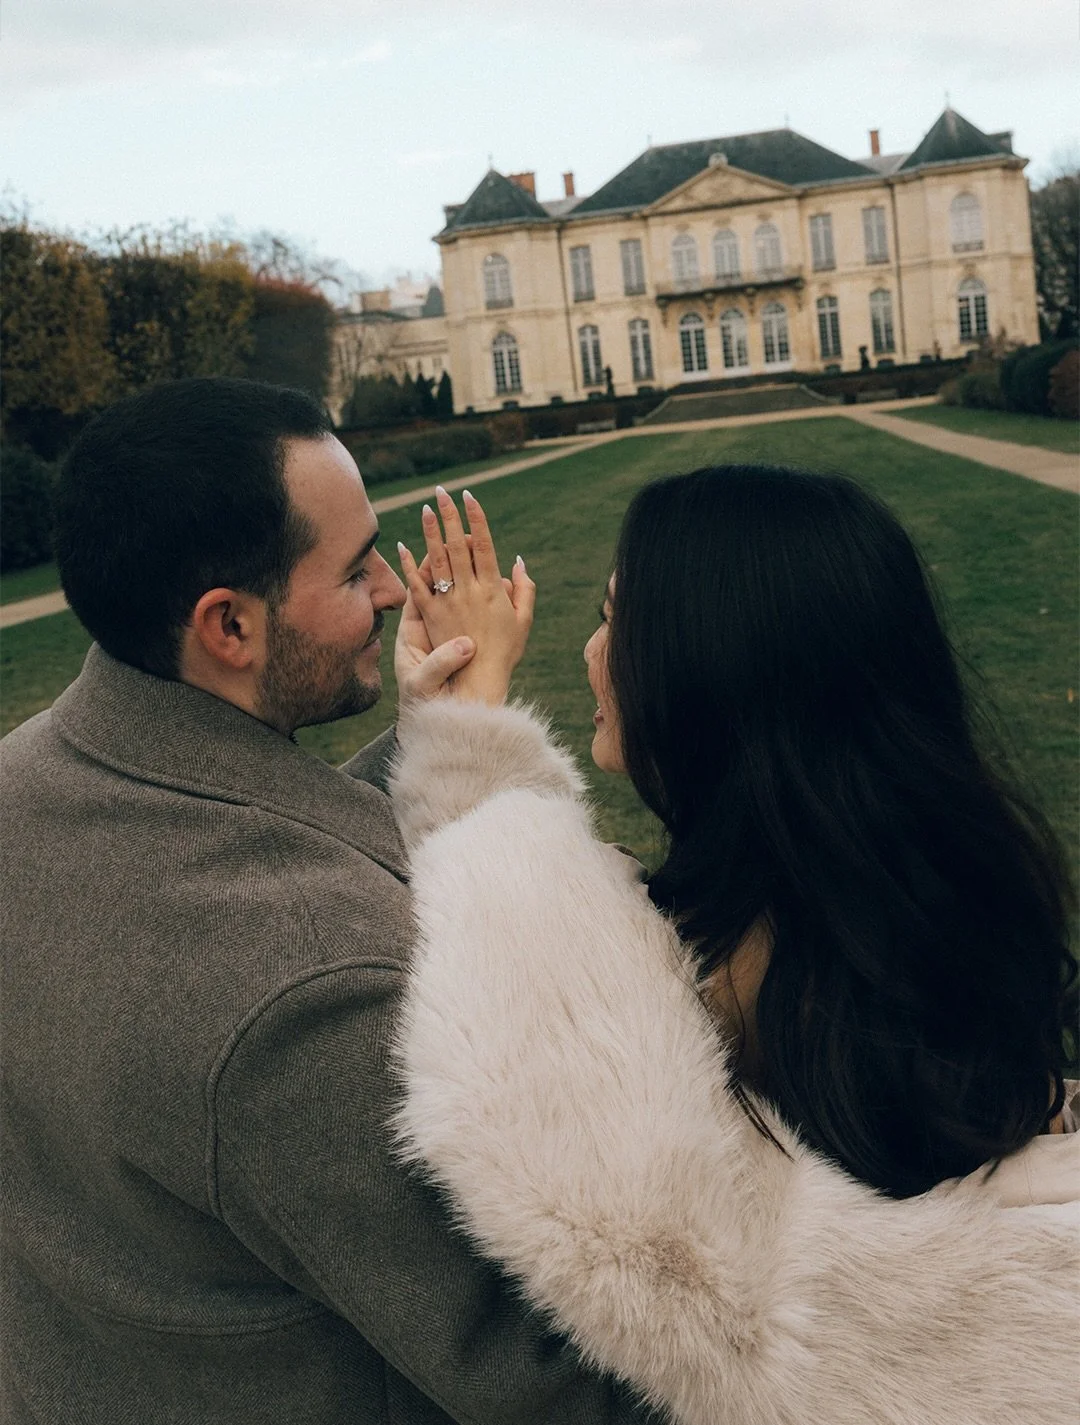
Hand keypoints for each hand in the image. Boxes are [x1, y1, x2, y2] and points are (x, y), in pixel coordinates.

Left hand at [397, 487, 534, 705]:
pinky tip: (402, 546)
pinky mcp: (430, 617)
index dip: (476, 520)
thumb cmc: (504, 655)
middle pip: (458, 547)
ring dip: (431, 533)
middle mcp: (469, 593)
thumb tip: (518, 561)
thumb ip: (524, 590)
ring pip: (437, 562)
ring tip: (425, 510)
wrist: (476, 685)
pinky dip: (409, 566)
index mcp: (493, 591)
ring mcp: (447, 604)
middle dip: (450, 517)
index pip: (484, 547)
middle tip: (443, 492)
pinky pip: (417, 587)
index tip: (470, 497)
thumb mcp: (523, 622)